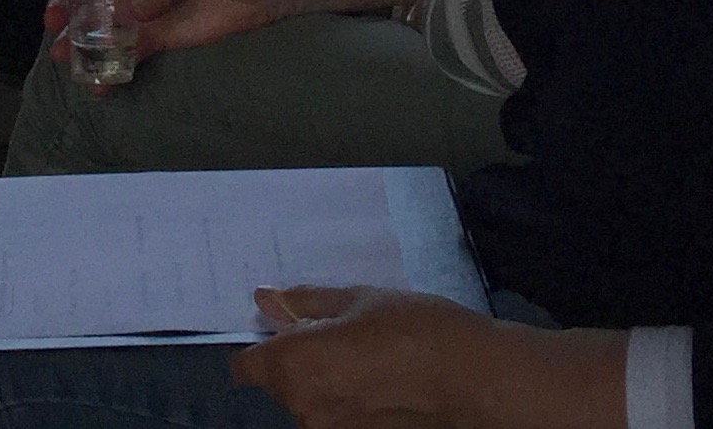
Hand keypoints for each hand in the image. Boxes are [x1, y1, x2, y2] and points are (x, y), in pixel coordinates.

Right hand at [42, 0, 278, 71]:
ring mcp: (147, 8)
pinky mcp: (161, 36)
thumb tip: (135, 8)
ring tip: (64, 57)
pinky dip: (112, 67)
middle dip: (67, 3)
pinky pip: (130, 52)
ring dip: (81, 39)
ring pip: (104, 23)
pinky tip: (97, 82)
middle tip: (53, 21)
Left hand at [233, 287, 496, 428]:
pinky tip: (378, 382)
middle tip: (339, 334)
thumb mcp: (356, 300)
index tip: (286, 330)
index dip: (261, 347)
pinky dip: (346, 400)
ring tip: (366, 357)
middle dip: (298, 360)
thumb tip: (264, 298)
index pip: (246, 367)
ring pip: (308, 401)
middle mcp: (301, 406)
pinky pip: (334, 415)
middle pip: (279, 383)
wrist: (466, 379)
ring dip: (322, 382)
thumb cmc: (409, 327)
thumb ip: (304, 303)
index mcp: (293, 365)